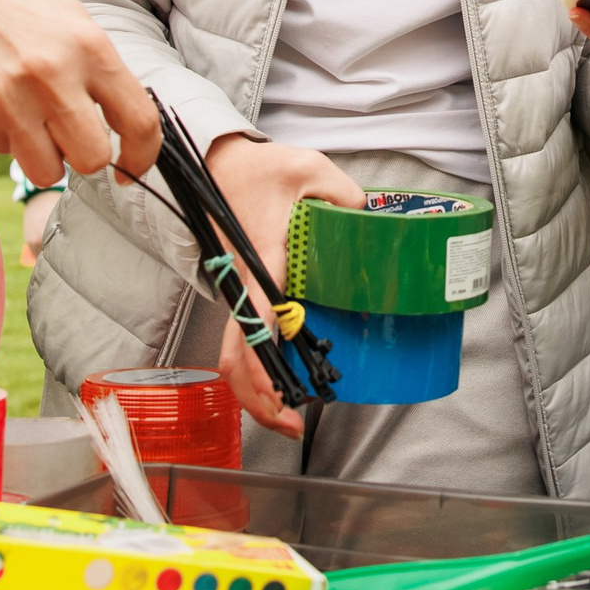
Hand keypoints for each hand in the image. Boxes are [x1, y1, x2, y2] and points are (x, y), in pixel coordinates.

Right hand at [0, 0, 161, 185]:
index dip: (141, 155)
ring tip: (31, 123)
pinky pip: (2, 153)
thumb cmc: (19, 12)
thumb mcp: (74, 24)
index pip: (138, 120)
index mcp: (90, 47)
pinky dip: (3, 137)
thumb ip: (103, 72)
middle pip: (93, 158)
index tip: (131, 167)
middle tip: (69, 137)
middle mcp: (53, 73)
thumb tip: (131, 127)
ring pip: (48, 172)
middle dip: (84, 157)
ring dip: (44, 158)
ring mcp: (9, 96)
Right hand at [203, 135, 364, 437]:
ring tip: (294, 409)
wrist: (218, 165)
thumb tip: (371, 222)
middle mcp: (243, 284)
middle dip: (258, 401)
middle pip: (235, 358)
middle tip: (291, 425)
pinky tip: (290, 372)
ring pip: (238, 353)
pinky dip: (262, 363)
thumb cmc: (258, 170)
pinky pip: (248, 337)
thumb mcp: (309, 170)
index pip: (253, 326)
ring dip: (260, 387)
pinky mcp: (244, 291)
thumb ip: (346, 195)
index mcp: (259, 261)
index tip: (284, 401)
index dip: (262, 372)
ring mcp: (240, 291)